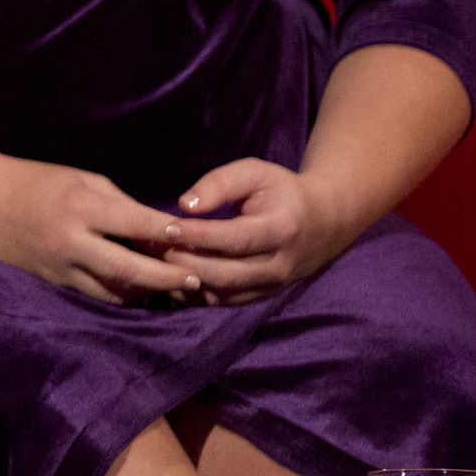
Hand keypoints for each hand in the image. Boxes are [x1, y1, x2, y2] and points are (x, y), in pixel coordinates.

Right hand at [0, 155, 204, 304]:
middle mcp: (72, 242)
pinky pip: (95, 294)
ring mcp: (61, 267)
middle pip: (130, 269)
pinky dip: (122, 295)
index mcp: (79, 207)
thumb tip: (152, 226)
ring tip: (175, 291)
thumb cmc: (32, 180)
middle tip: (195, 279)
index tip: (191, 236)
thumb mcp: (78, 178)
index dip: (165, 232)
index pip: (133, 223)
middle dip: (166, 276)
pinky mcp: (54, 281)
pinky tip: (141, 293)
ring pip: (115, 291)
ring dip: (148, 292)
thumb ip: (116, 202)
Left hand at [158, 157, 359, 305]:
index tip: (166, 227)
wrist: (324, 222)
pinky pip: (224, 302)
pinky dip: (195, 294)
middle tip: (151, 248)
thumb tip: (185, 205)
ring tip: (154, 263)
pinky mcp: (262, 296)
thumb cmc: (282, 191)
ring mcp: (273, 286)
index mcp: (281, 229)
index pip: (236, 239)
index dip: (200, 235)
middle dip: (185, 262)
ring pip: (223, 293)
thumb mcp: (255, 173)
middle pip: (226, 273)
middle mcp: (280, 265)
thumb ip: (219, 183)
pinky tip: (169, 277)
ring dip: (185, 281)